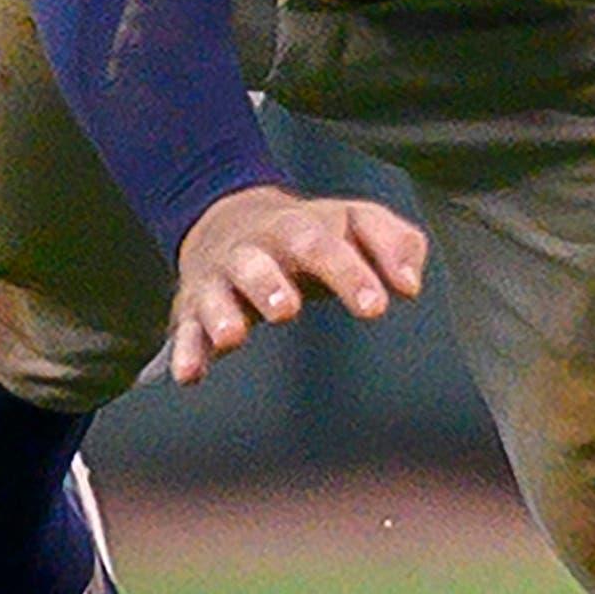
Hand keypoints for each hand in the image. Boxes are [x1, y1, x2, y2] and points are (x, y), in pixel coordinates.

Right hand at [171, 184, 428, 384]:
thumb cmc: (309, 234)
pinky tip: (188, 375)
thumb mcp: (356, 223)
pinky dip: (185, 352)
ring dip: (221, 314)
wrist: (228, 218)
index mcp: (297, 229)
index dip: (349, 273)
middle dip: (268, 284)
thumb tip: (410, 285)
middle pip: (256, 262)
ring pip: (214, 294)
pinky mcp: (194, 311)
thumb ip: (395, 244)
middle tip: (287, 309)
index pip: (323, 245)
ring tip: (232, 337)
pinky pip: (184, 332)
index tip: (375, 307)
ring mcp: (219, 281)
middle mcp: (252, 252)